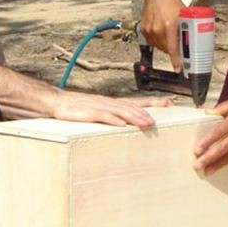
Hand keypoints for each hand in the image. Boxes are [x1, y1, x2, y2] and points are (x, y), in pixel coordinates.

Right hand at [52, 91, 173, 127]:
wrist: (59, 102)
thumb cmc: (78, 108)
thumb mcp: (99, 112)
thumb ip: (113, 116)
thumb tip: (128, 124)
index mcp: (113, 103)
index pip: (137, 101)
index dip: (153, 102)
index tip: (168, 102)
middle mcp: (110, 103)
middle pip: (133, 106)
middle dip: (148, 111)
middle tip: (163, 116)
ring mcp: (100, 106)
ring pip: (121, 111)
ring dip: (135, 117)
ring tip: (147, 123)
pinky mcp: (89, 112)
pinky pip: (103, 116)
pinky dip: (114, 119)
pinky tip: (122, 124)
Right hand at [140, 0, 183, 71]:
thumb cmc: (171, 1)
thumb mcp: (184, 15)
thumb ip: (186, 29)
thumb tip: (192, 42)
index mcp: (169, 25)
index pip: (173, 48)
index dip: (176, 61)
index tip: (179, 69)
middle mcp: (158, 29)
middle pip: (167, 49)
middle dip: (174, 50)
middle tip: (180, 47)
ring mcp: (149, 30)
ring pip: (160, 47)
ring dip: (166, 46)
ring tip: (171, 36)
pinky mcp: (144, 30)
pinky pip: (153, 42)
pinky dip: (159, 41)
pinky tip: (163, 34)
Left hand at [193, 88, 227, 174]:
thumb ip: (222, 107)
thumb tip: (208, 113)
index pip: (218, 132)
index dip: (207, 142)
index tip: (197, 151)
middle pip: (224, 147)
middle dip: (210, 158)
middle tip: (198, 166)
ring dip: (220, 164)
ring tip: (209, 171)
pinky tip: (225, 165)